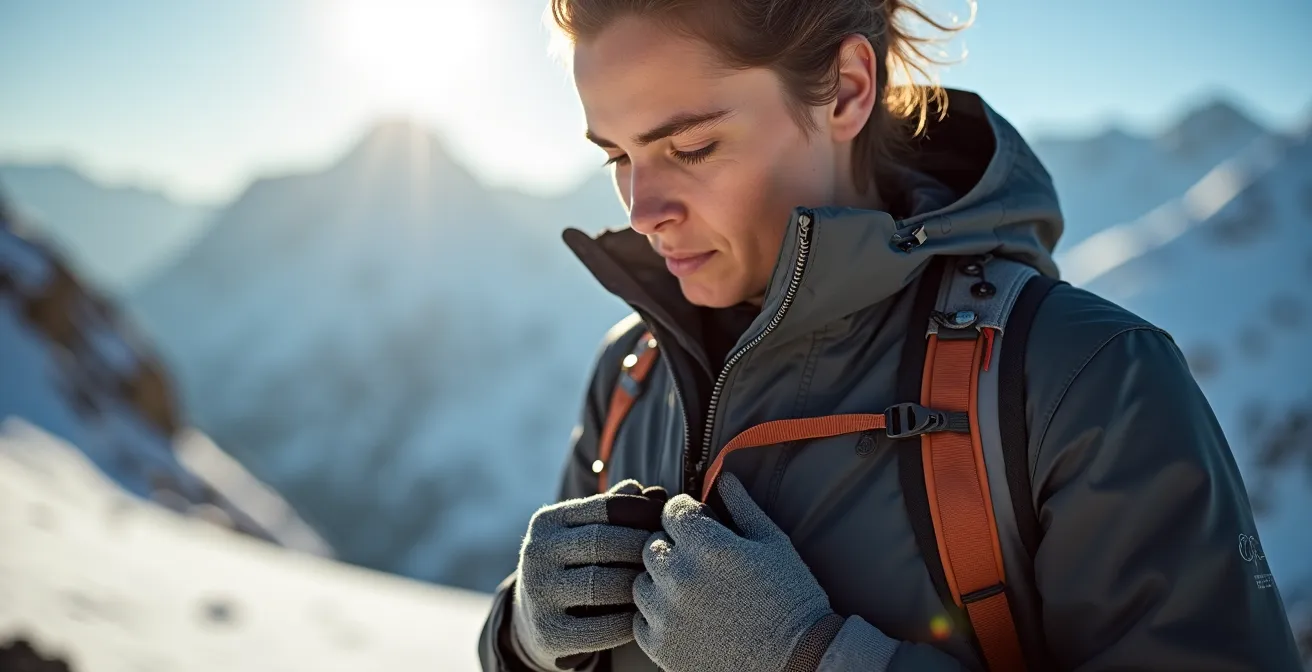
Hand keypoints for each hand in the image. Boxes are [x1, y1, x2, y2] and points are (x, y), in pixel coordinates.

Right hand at [512, 480, 666, 669]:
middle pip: (603, 543)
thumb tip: (656, 493)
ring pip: (601, 585)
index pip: (606, 507)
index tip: (668, 525)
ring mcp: (538, 593)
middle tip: (672, 559)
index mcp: (548, 521)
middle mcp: (536, 552)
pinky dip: (627, 623)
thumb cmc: (577, 569)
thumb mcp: (587, 535)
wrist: (537, 622)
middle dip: (642, 550)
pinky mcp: (548, 632)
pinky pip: (599, 628)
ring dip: (637, 588)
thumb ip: (618, 512)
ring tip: (662, 588)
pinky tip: (644, 619)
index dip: (644, 514)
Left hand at [633, 473, 841, 671]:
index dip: (687, 515)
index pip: (672, 511)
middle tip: (700, 563)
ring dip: (660, 583)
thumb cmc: (792, 599)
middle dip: (672, 547)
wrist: (796, 661)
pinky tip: (686, 619)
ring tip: (692, 593)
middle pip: (652, 545)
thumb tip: (724, 477)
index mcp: (708, 546)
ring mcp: (666, 614)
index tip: (701, 527)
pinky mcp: (660, 647)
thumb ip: (743, 507)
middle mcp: (679, 576)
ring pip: (641, 582)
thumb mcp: (775, 544)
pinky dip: (656, 618)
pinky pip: (640, 620)